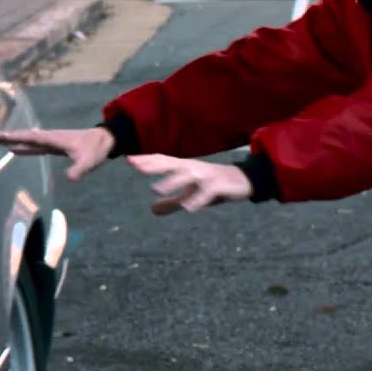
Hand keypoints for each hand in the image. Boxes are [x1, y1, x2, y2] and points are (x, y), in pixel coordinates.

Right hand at [0, 127, 114, 181]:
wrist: (105, 140)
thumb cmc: (96, 149)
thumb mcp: (89, 161)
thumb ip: (79, 169)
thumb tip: (69, 179)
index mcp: (54, 139)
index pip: (30, 138)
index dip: (15, 137)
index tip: (0, 135)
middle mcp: (49, 138)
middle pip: (26, 137)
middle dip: (10, 136)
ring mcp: (51, 141)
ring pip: (29, 140)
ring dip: (15, 140)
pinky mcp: (54, 146)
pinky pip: (35, 145)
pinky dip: (24, 146)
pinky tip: (16, 149)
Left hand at [126, 154, 252, 214]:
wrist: (243, 181)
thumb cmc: (213, 186)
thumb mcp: (190, 194)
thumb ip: (172, 201)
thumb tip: (152, 210)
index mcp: (184, 168)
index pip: (162, 161)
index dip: (146, 160)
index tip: (128, 159)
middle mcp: (193, 169)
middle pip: (170, 164)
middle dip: (153, 165)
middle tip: (135, 166)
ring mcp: (206, 176)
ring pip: (186, 177)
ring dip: (171, 182)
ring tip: (155, 190)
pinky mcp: (219, 186)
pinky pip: (206, 193)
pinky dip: (197, 200)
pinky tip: (188, 209)